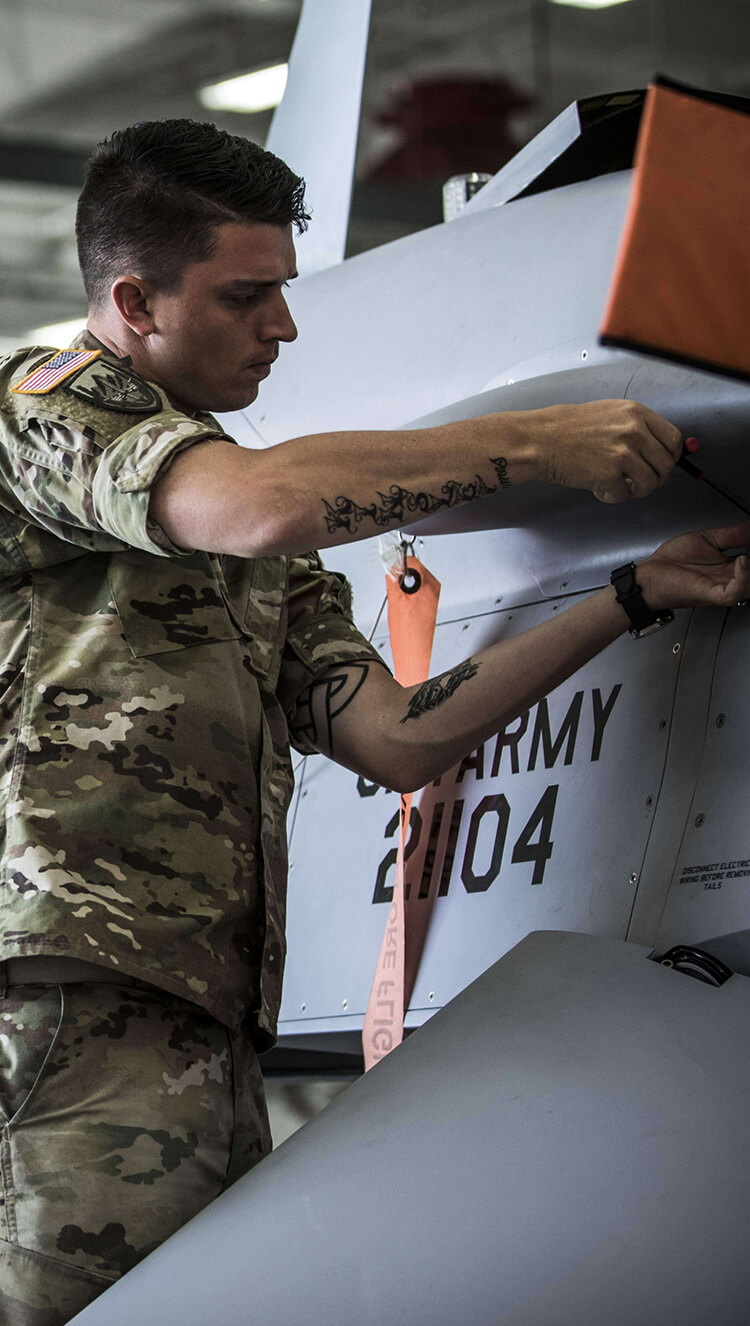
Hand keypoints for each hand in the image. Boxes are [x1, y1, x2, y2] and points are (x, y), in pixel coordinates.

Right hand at [532, 399, 681, 502]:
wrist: (541, 440)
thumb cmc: (570, 428)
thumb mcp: (611, 414)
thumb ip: (637, 427)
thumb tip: (660, 449)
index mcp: (636, 413)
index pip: (673, 439)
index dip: (671, 456)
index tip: (662, 464)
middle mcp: (634, 431)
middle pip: (666, 464)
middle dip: (656, 478)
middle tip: (641, 482)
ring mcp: (623, 453)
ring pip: (650, 483)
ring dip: (637, 490)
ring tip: (619, 485)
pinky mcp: (609, 474)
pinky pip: (624, 495)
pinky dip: (612, 496)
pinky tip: (598, 487)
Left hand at [638, 522, 749, 610]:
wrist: (649, 575)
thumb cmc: (672, 562)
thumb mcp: (707, 539)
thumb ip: (733, 534)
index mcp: (730, 567)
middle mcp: (729, 579)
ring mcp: (721, 587)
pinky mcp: (710, 594)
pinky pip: (733, 592)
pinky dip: (743, 578)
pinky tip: (743, 560)